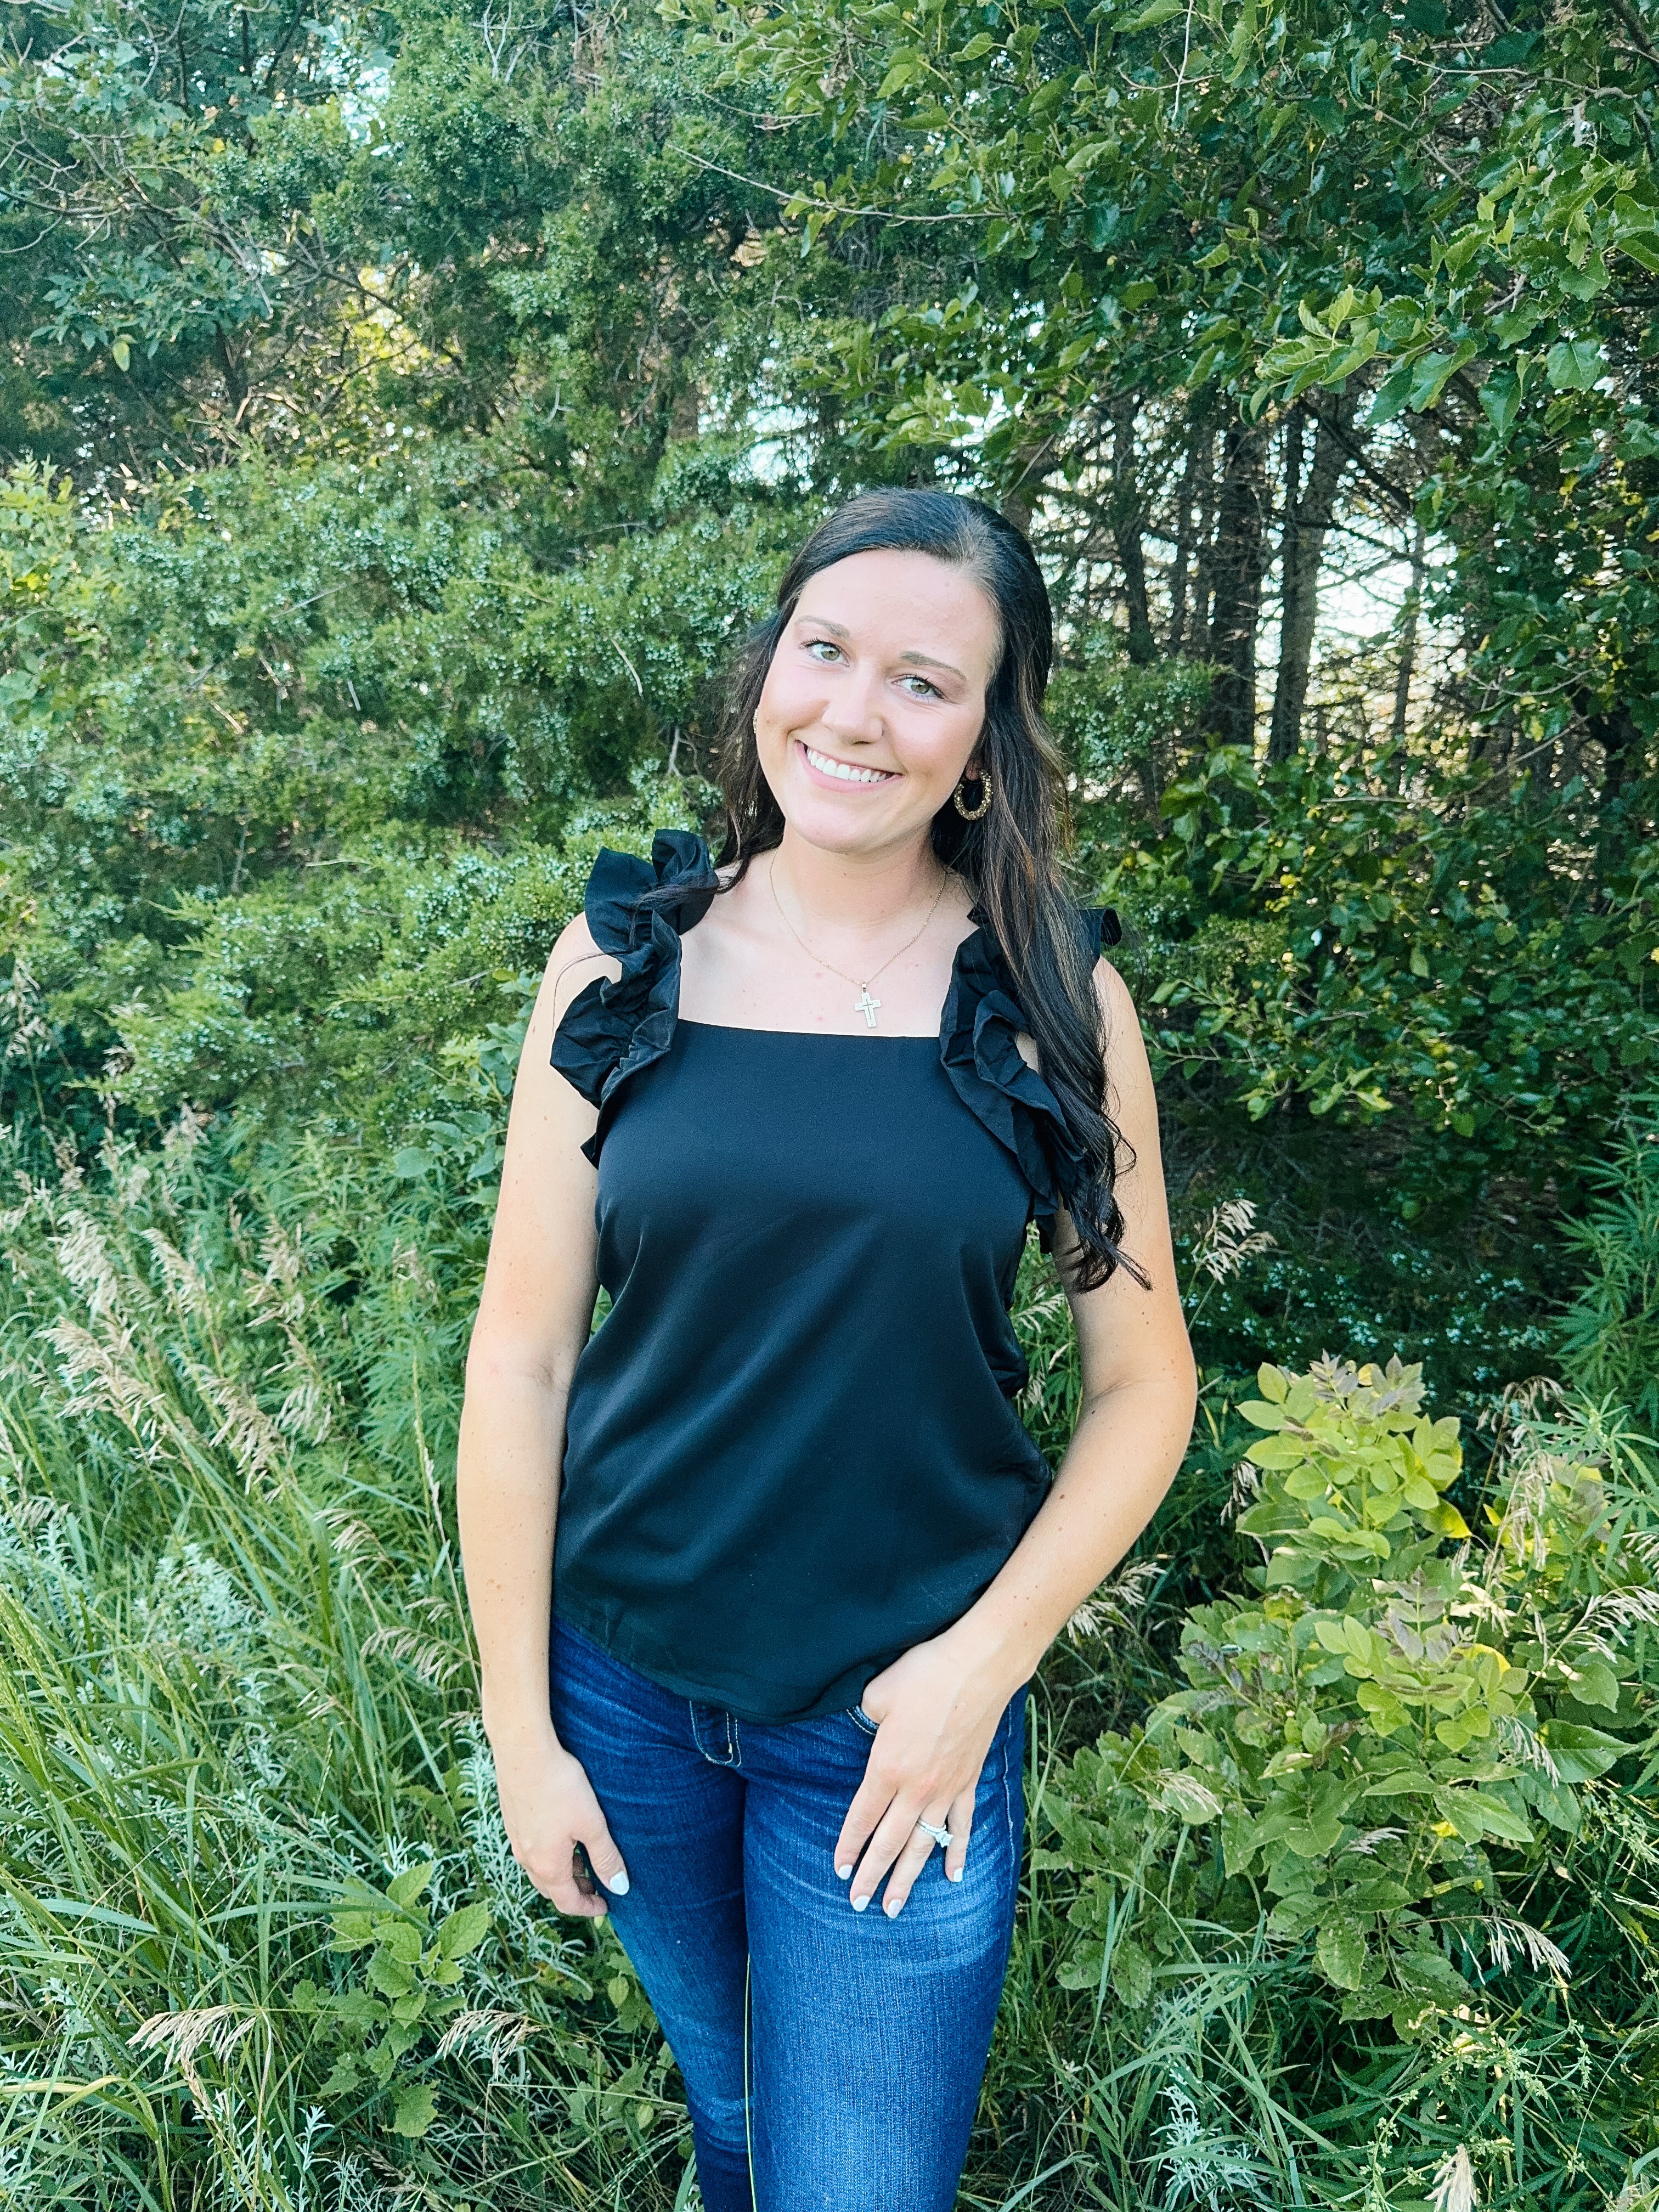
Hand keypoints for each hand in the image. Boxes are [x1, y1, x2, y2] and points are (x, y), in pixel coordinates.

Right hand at [492, 1726, 629, 1918]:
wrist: (523, 1752)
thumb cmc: (561, 1787)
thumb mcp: (592, 1824)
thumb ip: (606, 1857)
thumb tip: (619, 1888)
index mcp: (548, 1865)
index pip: (567, 1902)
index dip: (588, 1908)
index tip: (606, 1906)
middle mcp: (527, 1858)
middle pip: (551, 1888)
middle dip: (575, 1891)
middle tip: (597, 1885)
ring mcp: (516, 1838)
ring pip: (540, 1867)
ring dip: (563, 1871)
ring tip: (584, 1859)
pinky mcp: (512, 1818)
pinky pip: (532, 1848)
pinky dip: (550, 1853)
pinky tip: (563, 1833)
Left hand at [832, 1628, 1013, 1917]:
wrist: (977, 1668)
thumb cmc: (924, 1675)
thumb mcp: (877, 1694)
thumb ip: (866, 1719)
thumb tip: (866, 1727)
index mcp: (886, 1768)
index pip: (861, 1819)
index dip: (849, 1847)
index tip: (840, 1871)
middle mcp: (915, 1789)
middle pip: (889, 1843)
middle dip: (872, 1876)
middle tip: (859, 1904)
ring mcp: (946, 1790)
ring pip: (923, 1845)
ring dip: (908, 1878)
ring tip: (895, 1907)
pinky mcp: (969, 1782)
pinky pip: (961, 1827)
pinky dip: (957, 1852)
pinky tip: (953, 1876)